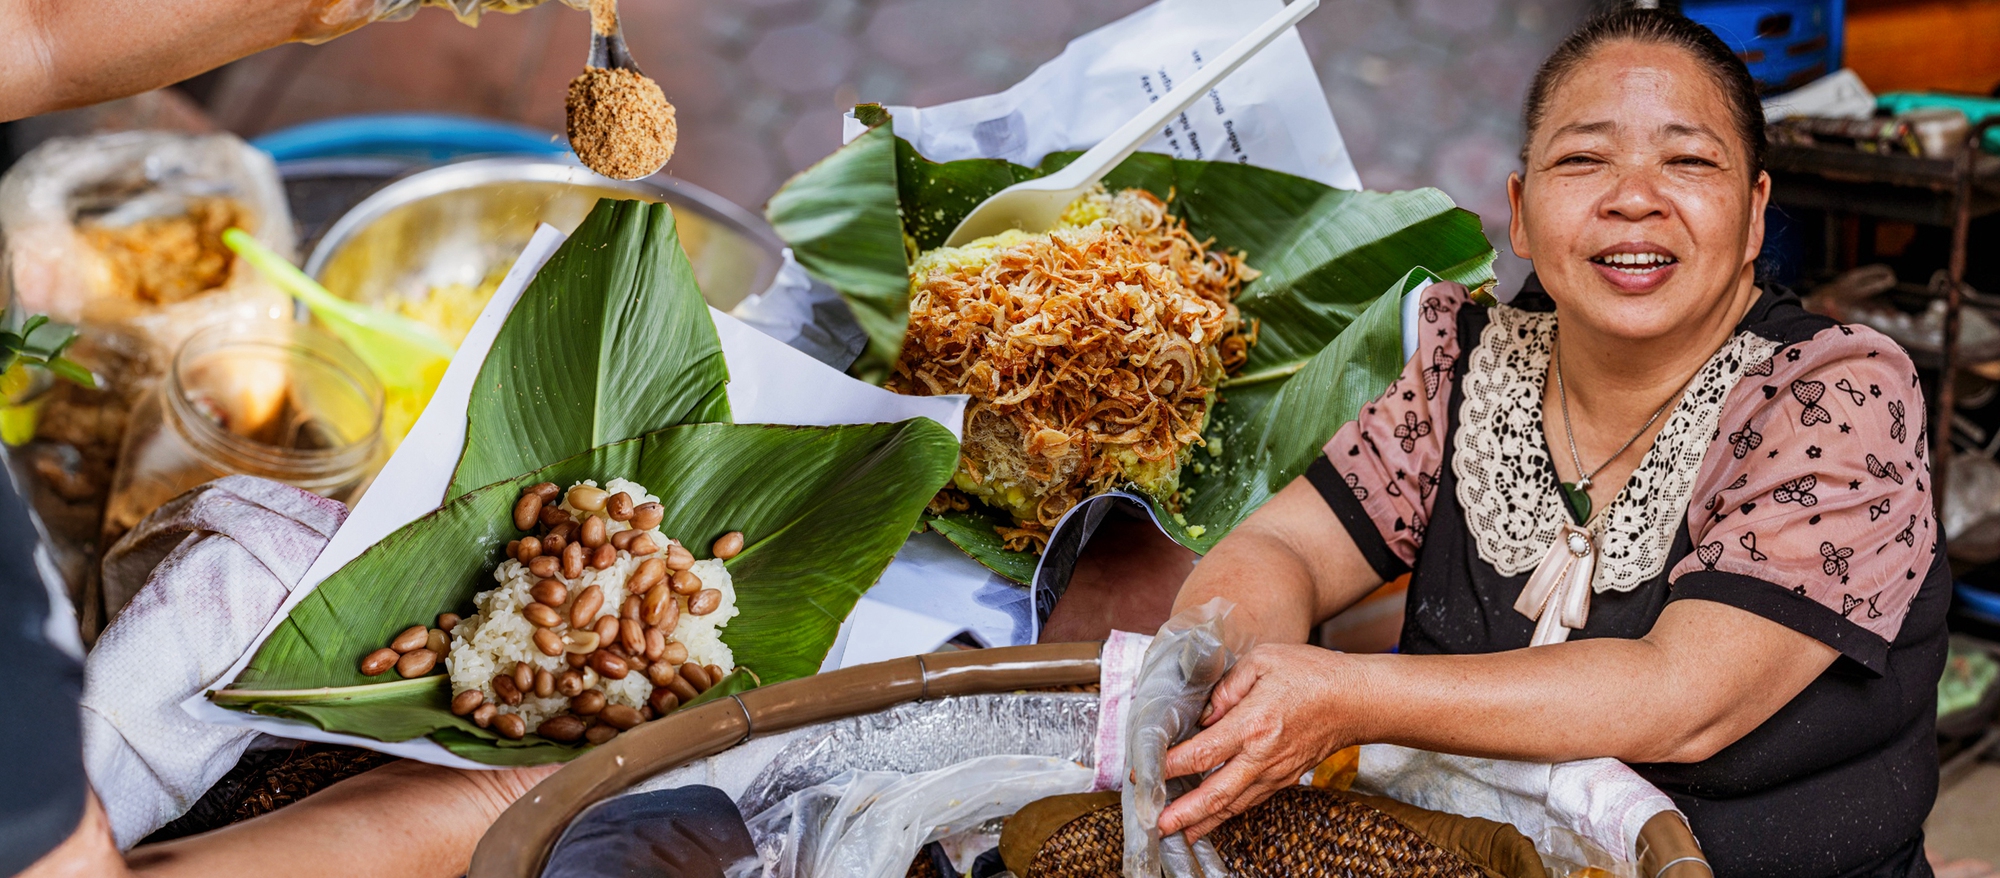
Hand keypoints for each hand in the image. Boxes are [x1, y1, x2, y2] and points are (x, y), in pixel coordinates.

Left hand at [1156, 644, 1356, 839]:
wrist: (1358, 700)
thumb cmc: (1313, 674)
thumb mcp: (1264, 661)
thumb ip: (1227, 686)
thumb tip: (1203, 714)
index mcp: (1254, 724)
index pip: (1202, 753)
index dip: (1169, 765)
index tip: (1145, 773)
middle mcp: (1264, 756)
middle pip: (1216, 793)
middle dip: (1183, 813)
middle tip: (1156, 826)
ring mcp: (1276, 772)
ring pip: (1234, 805)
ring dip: (1203, 821)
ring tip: (1177, 833)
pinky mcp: (1286, 778)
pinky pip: (1251, 801)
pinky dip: (1228, 813)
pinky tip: (1212, 819)